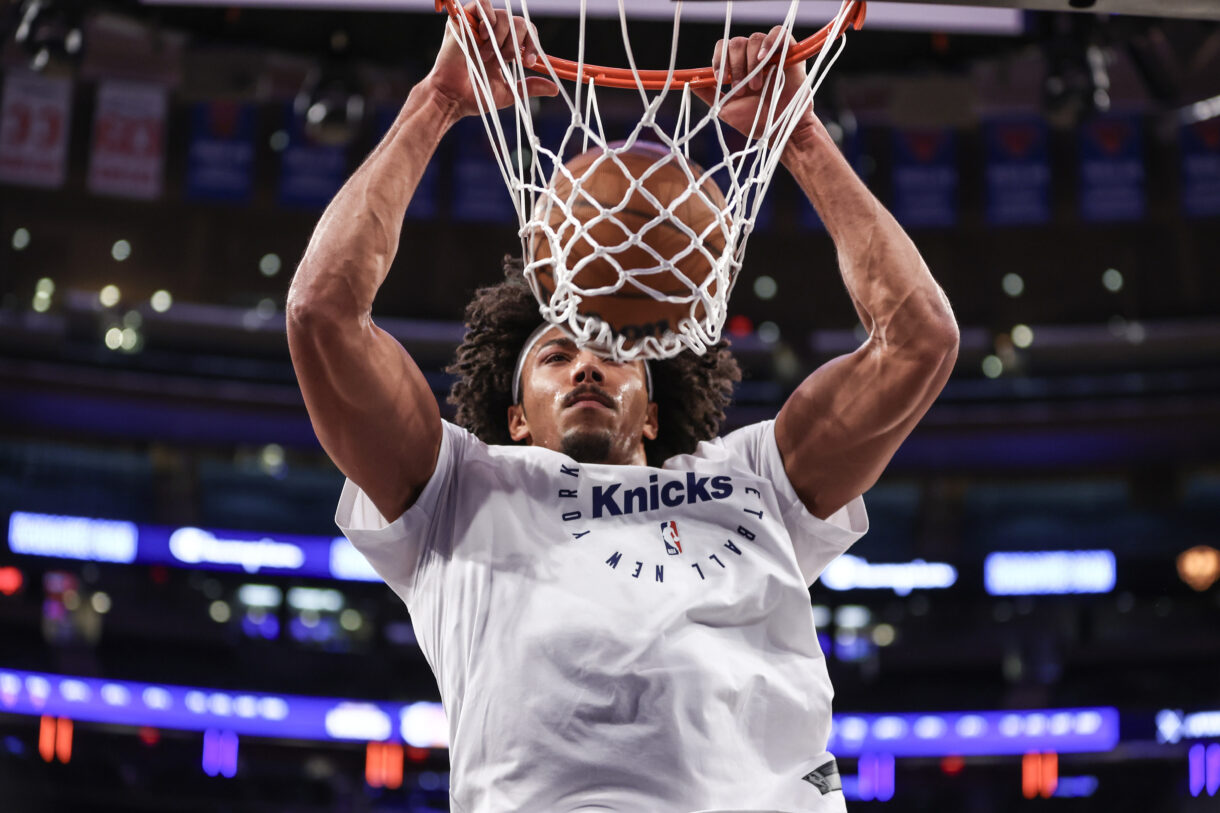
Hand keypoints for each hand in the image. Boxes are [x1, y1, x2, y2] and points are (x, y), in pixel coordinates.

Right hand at [426, 0, 557, 118]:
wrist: (453, 97)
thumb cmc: (476, 97)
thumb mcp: (508, 92)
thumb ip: (530, 87)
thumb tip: (554, 88)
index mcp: (504, 49)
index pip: (527, 34)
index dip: (533, 45)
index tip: (529, 63)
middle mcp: (493, 35)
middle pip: (519, 23)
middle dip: (517, 43)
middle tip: (505, 59)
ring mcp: (478, 26)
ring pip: (504, 15)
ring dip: (502, 36)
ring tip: (488, 54)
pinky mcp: (463, 20)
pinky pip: (482, 3)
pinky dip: (488, 17)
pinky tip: (484, 35)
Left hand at [693, 27, 815, 142]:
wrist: (779, 130)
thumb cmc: (755, 122)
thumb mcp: (725, 109)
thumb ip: (709, 94)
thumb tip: (690, 83)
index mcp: (738, 66)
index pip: (723, 48)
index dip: (719, 60)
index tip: (721, 80)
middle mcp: (753, 57)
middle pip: (736, 43)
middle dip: (735, 66)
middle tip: (741, 90)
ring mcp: (771, 54)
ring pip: (754, 39)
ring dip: (751, 63)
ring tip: (756, 86)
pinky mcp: (790, 52)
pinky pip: (779, 33)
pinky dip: (769, 43)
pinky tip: (763, 60)